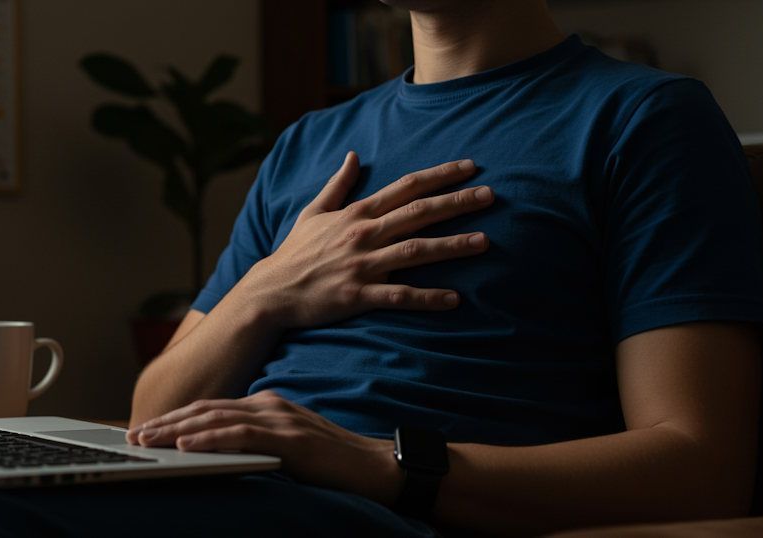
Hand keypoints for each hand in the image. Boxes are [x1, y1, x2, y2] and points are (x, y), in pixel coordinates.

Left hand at [127, 390, 403, 505]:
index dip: (177, 417)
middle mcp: (269, 404)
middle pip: (206, 409)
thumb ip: (259, 441)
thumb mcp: (289, 445)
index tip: (149, 429)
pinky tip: (186, 445)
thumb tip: (224, 450)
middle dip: (166, 422)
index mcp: (268, 404)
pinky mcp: (289, 437)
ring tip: (147, 440)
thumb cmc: (334, 462)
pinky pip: (240, 435)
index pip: (213, 408)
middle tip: (134, 435)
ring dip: (176, 430)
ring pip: (216, 419)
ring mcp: (279, 418)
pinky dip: (209, 438)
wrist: (375, 466)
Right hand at [238, 151, 492, 328]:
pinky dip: (427, 297)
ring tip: (484, 242)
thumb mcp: (313, 212)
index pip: (406, 187)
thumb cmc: (294, 252)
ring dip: (451, 246)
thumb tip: (353, 154)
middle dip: (456, 202)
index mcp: (357, 213)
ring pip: (415, 251)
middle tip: (491, 195)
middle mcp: (363, 235)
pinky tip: (454, 300)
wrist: (271, 292)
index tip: (471, 168)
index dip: (440, 175)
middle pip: (418, 213)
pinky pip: (399, 296)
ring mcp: (362, 265)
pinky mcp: (358, 296)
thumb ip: (338, 184)